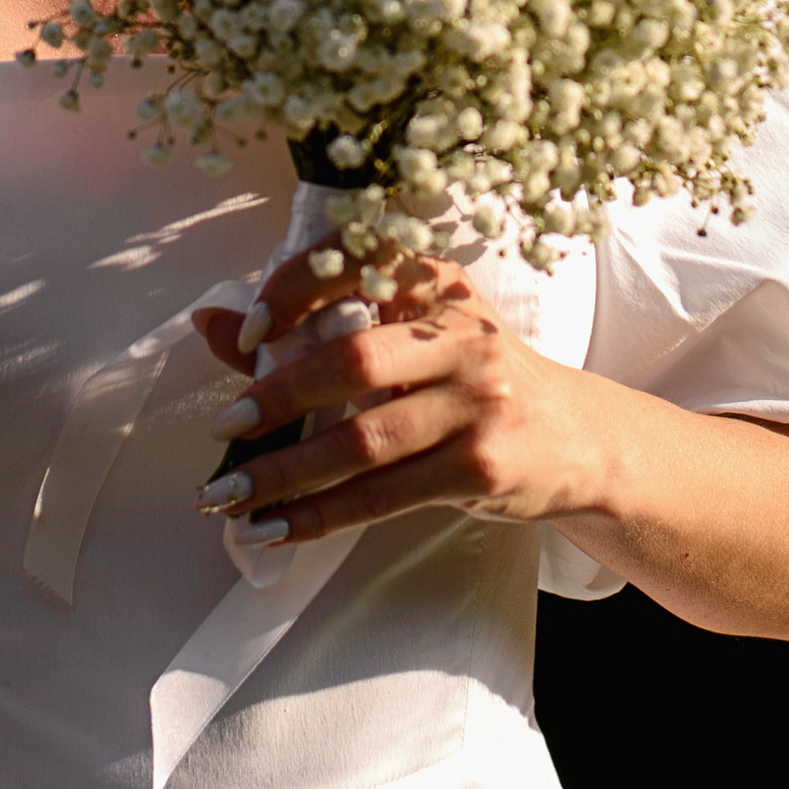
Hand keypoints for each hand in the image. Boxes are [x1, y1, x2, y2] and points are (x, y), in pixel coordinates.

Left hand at [189, 250, 608, 548]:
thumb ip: (311, 327)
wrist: (578, 440)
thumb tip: (210, 321)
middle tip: (223, 426)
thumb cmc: (473, 382)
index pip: (356, 262)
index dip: (292, 291)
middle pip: (354, 359)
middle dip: (278, 395)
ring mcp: (478, 403)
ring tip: (228, 494)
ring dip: (285, 472)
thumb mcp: (412, 337)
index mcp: (437, 285)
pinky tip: (276, 527)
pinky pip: (382, 496)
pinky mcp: (481, 466)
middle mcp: (463, 336)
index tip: (247, 333)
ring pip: (362, 440)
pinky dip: (320, 516)